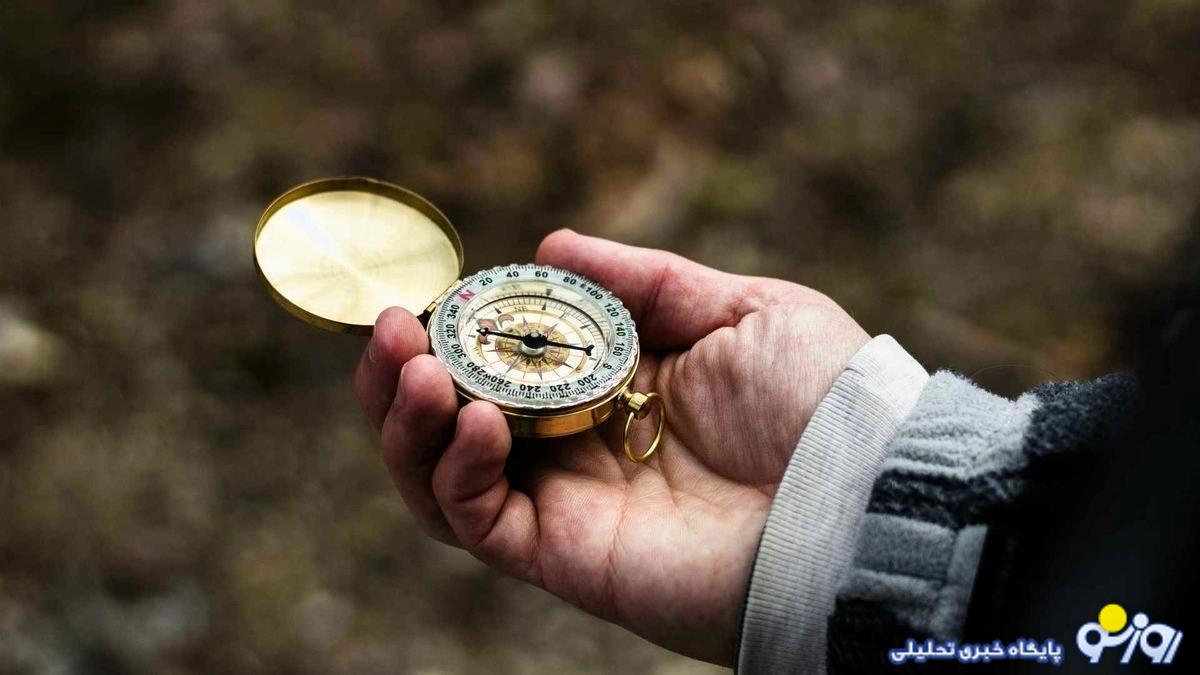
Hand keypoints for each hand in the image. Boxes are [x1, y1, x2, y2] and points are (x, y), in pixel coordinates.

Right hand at [353, 230, 868, 664]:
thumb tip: (550, 248)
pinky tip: (470, 418)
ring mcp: (565, 504)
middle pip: (453, 420)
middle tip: (390, 327)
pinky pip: (476, 522)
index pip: (505, 361)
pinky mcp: (562, 556)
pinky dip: (453, 471)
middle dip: (405, 373)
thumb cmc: (817, 399)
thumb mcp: (740, 308)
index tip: (431, 292)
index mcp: (611, 387)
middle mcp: (575, 447)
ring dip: (407, 421)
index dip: (457, 328)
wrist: (857, 497)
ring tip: (414, 366)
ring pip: (442, 476)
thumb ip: (643, 280)